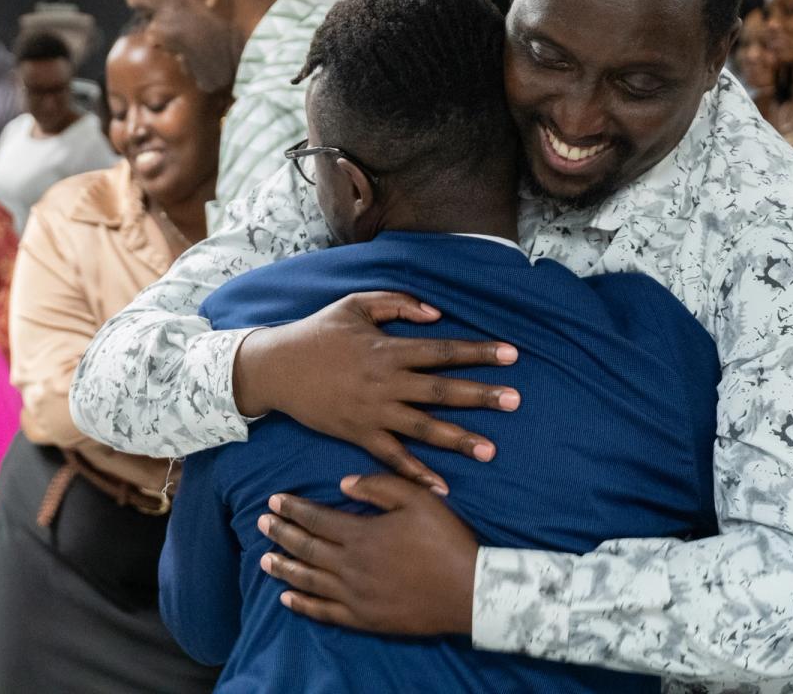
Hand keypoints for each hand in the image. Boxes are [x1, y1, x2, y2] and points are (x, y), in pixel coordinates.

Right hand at [232, 291, 517, 492]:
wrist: (277, 368)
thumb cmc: (317, 332)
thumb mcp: (355, 305)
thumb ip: (397, 305)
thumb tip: (436, 314)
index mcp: (387, 349)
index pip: (441, 350)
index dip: (477, 352)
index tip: (511, 354)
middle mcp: (385, 382)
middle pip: (440, 390)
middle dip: (479, 395)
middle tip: (515, 401)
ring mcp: (372, 411)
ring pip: (423, 427)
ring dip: (458, 439)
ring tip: (490, 450)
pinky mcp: (358, 434)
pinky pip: (392, 457)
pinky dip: (416, 473)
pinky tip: (442, 487)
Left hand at [257, 474, 478, 635]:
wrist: (471, 592)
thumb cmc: (446, 541)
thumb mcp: (418, 499)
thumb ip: (378, 486)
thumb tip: (343, 483)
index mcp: (361, 534)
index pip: (316, 518)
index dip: (292, 509)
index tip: (273, 501)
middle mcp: (351, 565)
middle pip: (306, 547)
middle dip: (281, 534)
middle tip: (261, 523)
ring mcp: (356, 595)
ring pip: (309, 580)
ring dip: (284, 568)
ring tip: (264, 559)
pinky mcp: (365, 619)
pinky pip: (325, 612)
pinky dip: (303, 605)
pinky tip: (287, 598)